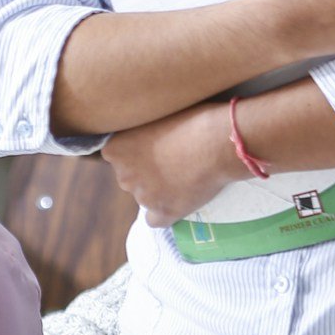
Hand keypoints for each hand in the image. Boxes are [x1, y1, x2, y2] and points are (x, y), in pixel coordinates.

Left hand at [103, 102, 240, 226]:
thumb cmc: (192, 119)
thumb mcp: (155, 114)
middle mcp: (124, 175)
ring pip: (145, 197)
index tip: (155, 146)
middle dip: (146, 171)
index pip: (116, 155)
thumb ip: (140, 130)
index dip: (137, 151)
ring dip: (158, 190)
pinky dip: (165, 213)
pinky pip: (155, 220)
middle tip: (172, 160)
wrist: (219, 142)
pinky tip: (179, 201)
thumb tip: (142, 136)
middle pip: (129, 177)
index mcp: (115, 148)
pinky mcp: (164, 212)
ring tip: (185, 175)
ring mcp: (143, 197)